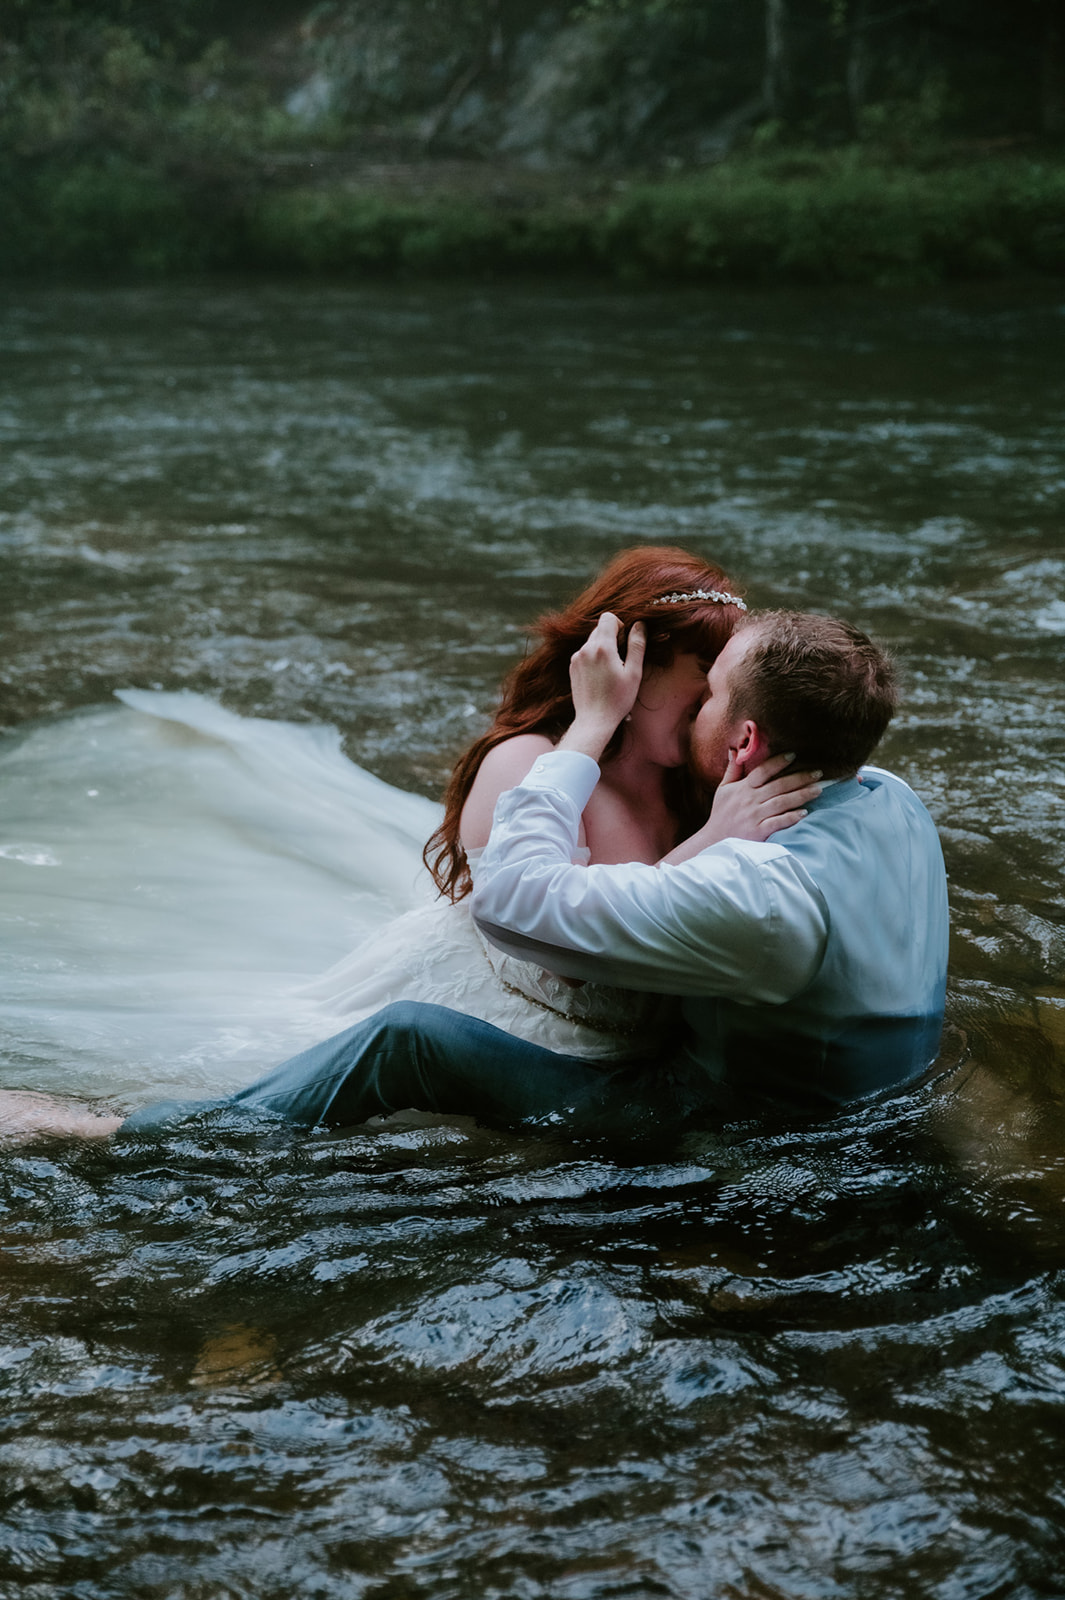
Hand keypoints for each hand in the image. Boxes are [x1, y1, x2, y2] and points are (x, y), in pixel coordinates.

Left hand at [558, 614, 645, 761]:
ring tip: (611, 671)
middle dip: (612, 637)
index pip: (608, 617)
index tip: (624, 642)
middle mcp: (585, 649)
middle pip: (600, 628)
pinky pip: (585, 652)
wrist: (593, 720)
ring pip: (592, 641)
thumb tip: (640, 624)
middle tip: (621, 660)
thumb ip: (637, 645)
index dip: (620, 625)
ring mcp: (576, 658)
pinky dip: (594, 658)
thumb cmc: (617, 699)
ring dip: (603, 648)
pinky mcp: (572, 667)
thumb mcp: (634, 673)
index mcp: (602, 647)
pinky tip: (600, 676)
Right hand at [659, 752, 820, 864]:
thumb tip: (734, 750)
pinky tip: (805, 813)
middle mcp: (750, 800)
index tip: (794, 755)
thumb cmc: (721, 814)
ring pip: (781, 802)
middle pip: (778, 785)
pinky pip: (778, 823)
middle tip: (818, 773)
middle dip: (800, 778)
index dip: (778, 762)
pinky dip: (791, 818)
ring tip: (818, 789)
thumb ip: (732, 770)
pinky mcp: (758, 831)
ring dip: (801, 795)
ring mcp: (754, 816)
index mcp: (743, 788)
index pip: (762, 771)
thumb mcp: (723, 789)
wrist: (714, 841)